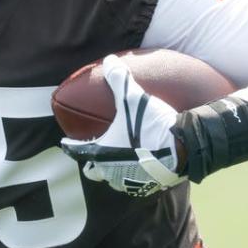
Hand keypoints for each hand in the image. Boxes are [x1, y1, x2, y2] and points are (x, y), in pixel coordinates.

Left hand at [61, 55, 184, 196]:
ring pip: (114, 179)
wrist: (182, 150)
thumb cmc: (151, 127)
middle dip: (92, 163)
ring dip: (113, 170)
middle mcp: (111, 172)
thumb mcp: (133, 99)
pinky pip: (135, 183)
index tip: (65, 143)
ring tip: (119, 159)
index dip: (70, 146)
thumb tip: (109, 60)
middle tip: (95, 151)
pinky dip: (134, 175)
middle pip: (93, 172)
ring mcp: (129, 183)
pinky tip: (142, 165)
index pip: (77, 151)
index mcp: (101, 153)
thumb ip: (119, 79)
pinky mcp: (147, 188)